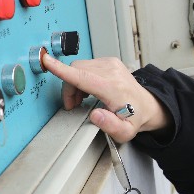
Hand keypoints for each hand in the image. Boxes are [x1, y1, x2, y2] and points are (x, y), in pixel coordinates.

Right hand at [41, 54, 171, 141]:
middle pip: (76, 71)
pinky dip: (81, 77)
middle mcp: (112, 71)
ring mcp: (110, 63)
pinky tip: (88, 90)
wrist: (147, 105)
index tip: (47, 62)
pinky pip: (85, 65)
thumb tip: (95, 115)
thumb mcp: (125, 132)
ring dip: (74, 83)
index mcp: (113, 88)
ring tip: (82, 99)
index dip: (62, 70)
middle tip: (73, 105)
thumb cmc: (134, 118)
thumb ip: (110, 126)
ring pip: (79, 67)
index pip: (83, 76)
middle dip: (68, 88)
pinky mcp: (109, 61)